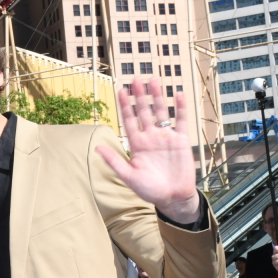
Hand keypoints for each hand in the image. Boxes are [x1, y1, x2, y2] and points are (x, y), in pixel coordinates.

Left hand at [96, 78, 200, 223]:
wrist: (172, 198)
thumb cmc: (149, 190)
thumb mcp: (129, 177)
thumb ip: (114, 161)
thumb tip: (96, 147)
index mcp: (137, 144)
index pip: (129, 120)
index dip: (125, 106)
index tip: (120, 91)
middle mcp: (150, 137)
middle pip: (143, 112)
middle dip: (139, 96)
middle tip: (135, 79)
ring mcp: (166, 137)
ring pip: (161, 112)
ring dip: (157, 96)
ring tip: (153, 80)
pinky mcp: (181, 141)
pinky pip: (180, 121)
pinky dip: (180, 107)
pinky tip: (177, 94)